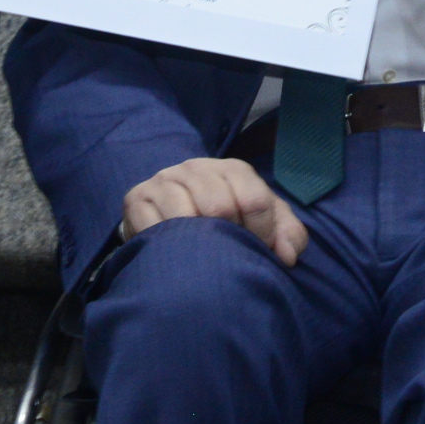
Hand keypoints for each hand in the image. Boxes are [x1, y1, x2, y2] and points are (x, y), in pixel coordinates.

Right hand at [121, 157, 309, 265]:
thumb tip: (287, 256)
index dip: (262, 234)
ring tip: (203, 256)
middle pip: (221, 206)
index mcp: (233, 170)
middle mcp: (197, 168)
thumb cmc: (224, 224)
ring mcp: (165, 181)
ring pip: (188, 215)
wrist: (168, 220)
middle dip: (230, 239)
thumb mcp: (261, 226)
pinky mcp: (137, 199)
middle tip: (227, 255)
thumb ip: (287, 235)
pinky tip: (176, 253)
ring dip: (199, 244)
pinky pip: (155, 226)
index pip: (255, 199)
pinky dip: (170, 245)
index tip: (259, 251)